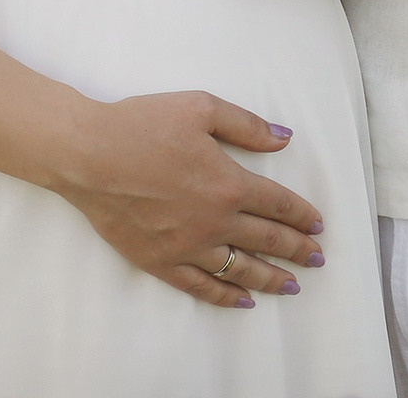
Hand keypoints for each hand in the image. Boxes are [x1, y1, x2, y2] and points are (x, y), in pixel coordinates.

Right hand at [47, 90, 326, 307]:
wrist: (89, 155)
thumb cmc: (143, 125)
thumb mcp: (202, 108)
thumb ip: (247, 125)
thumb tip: (284, 138)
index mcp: (230, 184)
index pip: (279, 205)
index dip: (302, 216)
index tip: (318, 226)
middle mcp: (214, 221)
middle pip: (267, 241)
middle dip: (297, 251)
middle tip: (317, 259)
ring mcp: (187, 246)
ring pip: (239, 269)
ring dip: (270, 278)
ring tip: (291, 285)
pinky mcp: (159, 261)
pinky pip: (200, 285)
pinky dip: (224, 295)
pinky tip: (241, 300)